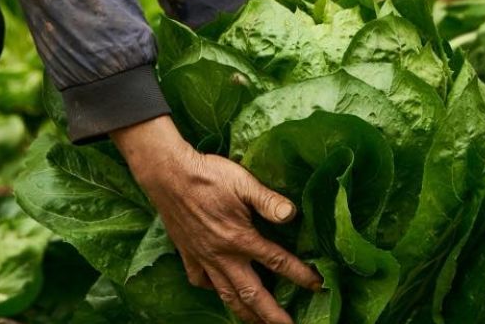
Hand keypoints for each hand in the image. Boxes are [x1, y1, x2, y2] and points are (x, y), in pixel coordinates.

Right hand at [111, 116, 321, 323]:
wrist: (167, 174)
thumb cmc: (208, 175)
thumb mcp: (243, 182)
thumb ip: (267, 200)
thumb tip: (292, 214)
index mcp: (240, 238)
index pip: (277, 261)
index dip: (299, 274)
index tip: (316, 285)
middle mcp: (223, 255)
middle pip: (252, 293)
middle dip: (271, 314)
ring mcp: (204, 258)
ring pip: (226, 295)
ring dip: (245, 313)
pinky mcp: (187, 254)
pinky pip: (200, 280)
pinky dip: (211, 290)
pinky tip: (218, 290)